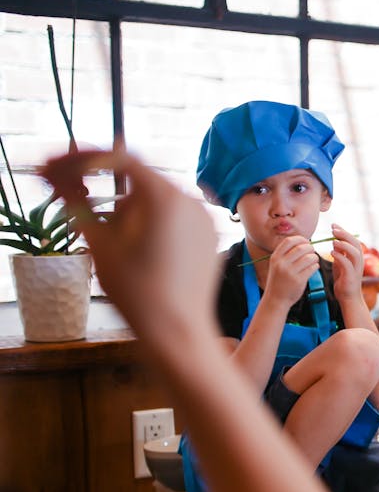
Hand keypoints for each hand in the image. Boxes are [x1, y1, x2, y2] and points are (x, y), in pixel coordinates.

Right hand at [40, 149, 218, 341]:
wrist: (178, 332)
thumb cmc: (138, 293)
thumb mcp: (100, 245)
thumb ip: (80, 203)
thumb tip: (62, 180)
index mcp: (166, 197)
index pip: (120, 159)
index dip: (83, 159)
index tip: (57, 167)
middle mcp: (192, 200)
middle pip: (138, 179)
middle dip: (103, 185)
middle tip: (68, 192)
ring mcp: (205, 218)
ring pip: (155, 199)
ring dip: (126, 207)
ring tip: (106, 235)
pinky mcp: (209, 236)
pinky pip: (174, 217)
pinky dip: (150, 221)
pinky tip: (133, 243)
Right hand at [263, 235, 319, 304]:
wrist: (275, 299)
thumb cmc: (279, 281)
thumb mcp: (276, 265)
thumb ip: (286, 255)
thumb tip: (304, 243)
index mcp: (275, 257)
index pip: (289, 241)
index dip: (300, 239)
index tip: (306, 242)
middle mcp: (281, 264)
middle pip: (301, 248)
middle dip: (310, 248)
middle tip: (312, 252)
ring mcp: (290, 272)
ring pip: (308, 257)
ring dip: (315, 257)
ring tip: (314, 260)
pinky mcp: (298, 281)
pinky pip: (312, 268)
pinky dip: (316, 266)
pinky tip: (314, 267)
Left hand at [328, 224, 362, 301]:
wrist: (348, 298)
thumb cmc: (344, 281)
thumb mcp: (340, 264)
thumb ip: (340, 254)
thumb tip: (335, 242)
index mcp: (356, 257)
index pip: (352, 240)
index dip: (344, 231)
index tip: (333, 225)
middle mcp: (359, 261)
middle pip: (355, 243)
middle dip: (344, 235)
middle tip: (333, 229)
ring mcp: (356, 269)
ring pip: (354, 252)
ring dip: (344, 245)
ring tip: (333, 241)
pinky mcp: (352, 276)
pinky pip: (348, 264)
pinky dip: (340, 257)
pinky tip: (332, 253)